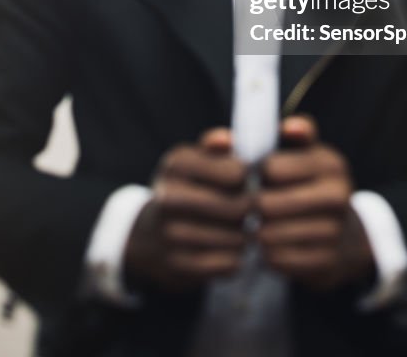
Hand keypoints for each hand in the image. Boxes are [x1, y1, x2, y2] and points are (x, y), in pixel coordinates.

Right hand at [123, 127, 250, 290]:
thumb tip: (226, 139)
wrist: (149, 236)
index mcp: (176, 165)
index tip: (255, 180)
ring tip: (246, 227)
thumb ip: (214, 145)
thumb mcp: (194, 160)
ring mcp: (171, 234)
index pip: (236, 172)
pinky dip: (238, 257)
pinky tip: (233, 247)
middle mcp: (168, 198)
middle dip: (253, 208)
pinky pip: (229, 264)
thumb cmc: (186, 189)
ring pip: (236, 238)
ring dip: (248, 235)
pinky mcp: (179, 266)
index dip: (253, 177)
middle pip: (237, 207)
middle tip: (258, 207)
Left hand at [256, 115, 374, 290]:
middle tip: (239, 207)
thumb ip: (297, 133)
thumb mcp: (309, 153)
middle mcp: (337, 196)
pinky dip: (266, 254)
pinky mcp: (324, 263)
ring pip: (269, 235)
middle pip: (267, 204)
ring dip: (254, 232)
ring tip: (251, 226)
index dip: (249, 174)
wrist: (346, 236)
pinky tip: (266, 246)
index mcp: (330, 164)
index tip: (242, 178)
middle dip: (248, 206)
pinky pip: (277, 259)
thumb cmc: (311, 185)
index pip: (270, 168)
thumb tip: (290, 127)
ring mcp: (333, 232)